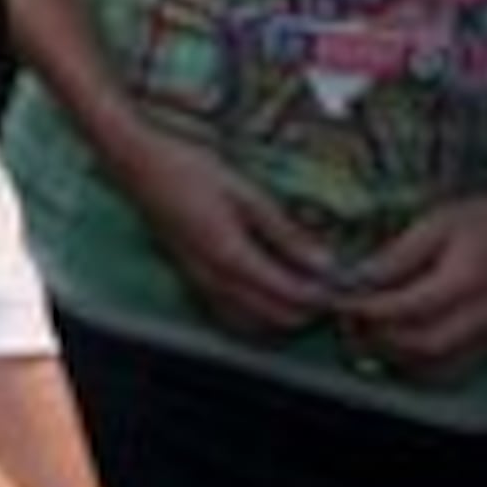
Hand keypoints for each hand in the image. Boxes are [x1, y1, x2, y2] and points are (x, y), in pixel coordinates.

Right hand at [120, 132, 342, 338]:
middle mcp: (216, 281)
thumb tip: (326, 263)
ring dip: (284, 313)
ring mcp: (201, 283)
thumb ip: (285, 231)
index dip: (324, 295)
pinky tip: (269, 290)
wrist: (137, 163)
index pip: (291, 295)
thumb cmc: (189, 168)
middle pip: (276, 318)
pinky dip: (258, 313)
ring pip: (254, 323)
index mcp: (232, 257)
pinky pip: (231, 313)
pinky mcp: (192, 278)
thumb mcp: (245, 192)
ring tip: (306, 288)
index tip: (349, 284)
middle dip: (310, 309)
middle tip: (334, 285)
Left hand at [340, 185, 486, 384]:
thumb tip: (358, 278)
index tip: (338, 301)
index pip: (410, 307)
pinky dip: (419, 365)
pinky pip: (452, 368)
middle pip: (424, 344)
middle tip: (348, 322)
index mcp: (468, 280)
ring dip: (397, 356)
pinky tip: (397, 347)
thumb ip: (399, 255)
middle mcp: (483, 316)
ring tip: (366, 334)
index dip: (370, 309)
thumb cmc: (483, 220)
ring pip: (438, 364)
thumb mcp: (437, 223)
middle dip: (380, 338)